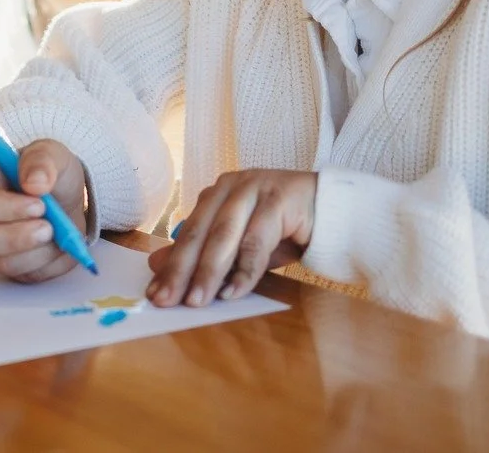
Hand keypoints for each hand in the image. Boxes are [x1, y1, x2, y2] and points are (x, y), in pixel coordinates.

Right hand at [0, 139, 88, 282]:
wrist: (67, 199)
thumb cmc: (50, 174)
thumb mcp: (51, 154)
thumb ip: (41, 160)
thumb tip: (34, 183)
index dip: (5, 208)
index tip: (40, 204)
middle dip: (16, 237)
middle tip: (49, 227)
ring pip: (3, 262)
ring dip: (38, 251)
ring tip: (58, 232)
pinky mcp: (12, 266)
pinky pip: (25, 276)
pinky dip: (48, 263)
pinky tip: (59, 244)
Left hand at [147, 168, 316, 305]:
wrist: (333, 210)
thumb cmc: (284, 228)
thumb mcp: (241, 245)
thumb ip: (206, 253)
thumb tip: (159, 267)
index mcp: (217, 194)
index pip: (188, 233)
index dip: (170, 265)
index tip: (155, 294)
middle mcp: (231, 187)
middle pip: (200, 233)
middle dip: (181, 270)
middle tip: (166, 300)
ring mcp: (255, 189)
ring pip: (224, 236)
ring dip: (209, 272)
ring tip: (196, 301)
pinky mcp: (279, 200)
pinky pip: (256, 241)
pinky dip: (244, 270)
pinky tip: (233, 293)